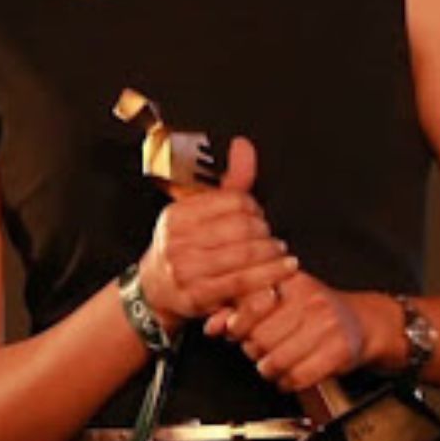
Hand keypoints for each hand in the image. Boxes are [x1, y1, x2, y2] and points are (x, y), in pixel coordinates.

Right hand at [136, 137, 297, 332]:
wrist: (156, 289)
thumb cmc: (184, 246)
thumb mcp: (199, 211)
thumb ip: (229, 181)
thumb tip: (243, 145)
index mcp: (177, 214)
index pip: (230, 201)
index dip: (253, 207)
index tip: (258, 215)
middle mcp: (177, 240)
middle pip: (240, 228)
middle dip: (264, 232)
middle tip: (272, 237)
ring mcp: (186, 269)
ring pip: (244, 255)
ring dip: (271, 254)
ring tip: (282, 252)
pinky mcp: (198, 295)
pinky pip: (243, 282)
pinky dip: (269, 275)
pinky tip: (283, 268)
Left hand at [211, 269, 375, 391]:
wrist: (363, 322)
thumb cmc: (314, 309)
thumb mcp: (278, 299)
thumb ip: (239, 308)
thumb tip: (211, 325)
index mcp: (289, 280)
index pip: (250, 302)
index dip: (236, 323)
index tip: (235, 331)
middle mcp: (309, 299)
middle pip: (260, 336)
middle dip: (252, 349)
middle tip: (257, 349)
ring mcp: (326, 324)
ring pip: (278, 359)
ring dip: (268, 368)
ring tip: (270, 364)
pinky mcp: (339, 351)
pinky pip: (300, 375)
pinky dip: (287, 382)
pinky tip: (287, 376)